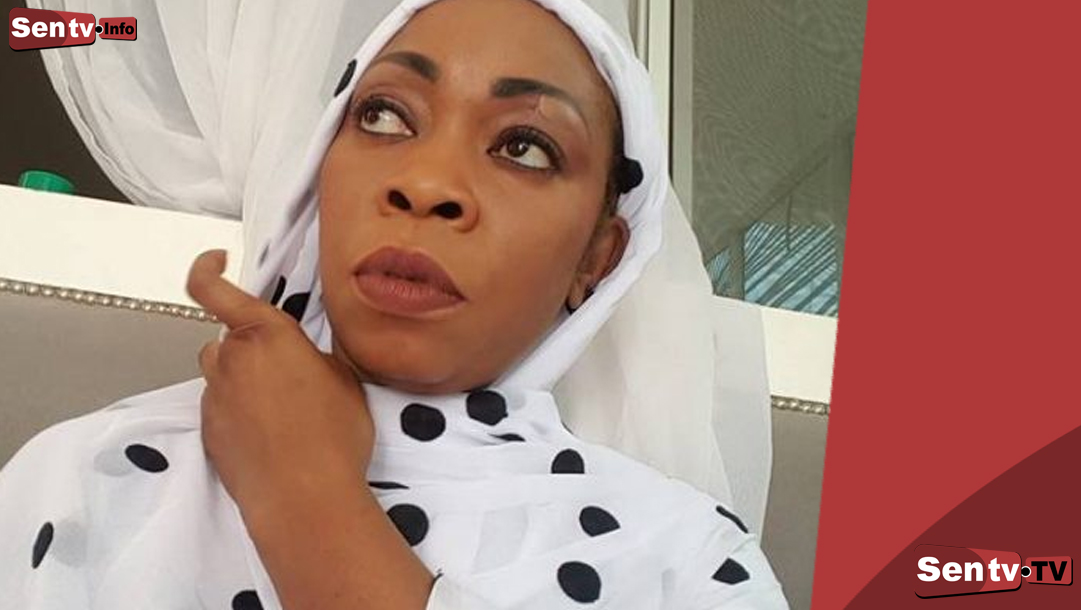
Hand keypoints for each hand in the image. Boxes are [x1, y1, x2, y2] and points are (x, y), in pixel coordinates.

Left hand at [186, 250, 373, 514]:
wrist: (305, 496)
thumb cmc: (334, 433)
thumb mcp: (344, 380)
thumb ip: (314, 356)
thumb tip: (304, 357)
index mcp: (265, 334)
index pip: (212, 289)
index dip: (205, 269)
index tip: (216, 260)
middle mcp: (231, 359)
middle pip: (229, 339)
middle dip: (253, 348)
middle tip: (290, 375)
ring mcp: (215, 398)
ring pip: (222, 374)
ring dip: (242, 379)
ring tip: (280, 409)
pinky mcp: (209, 432)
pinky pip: (221, 408)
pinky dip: (240, 414)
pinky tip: (271, 438)